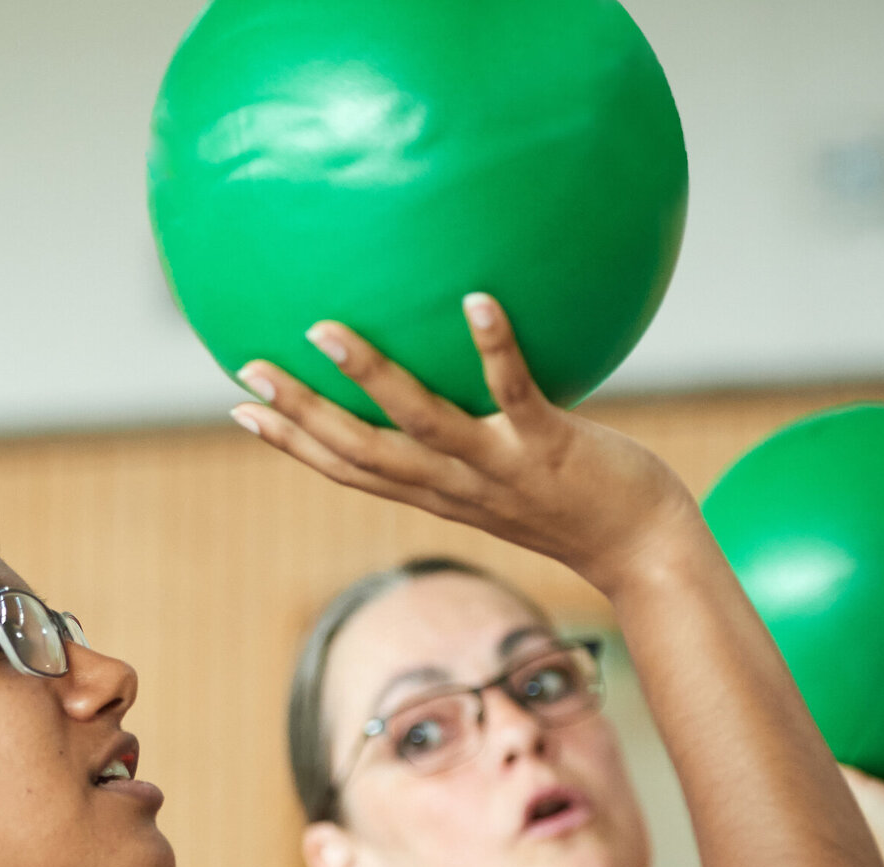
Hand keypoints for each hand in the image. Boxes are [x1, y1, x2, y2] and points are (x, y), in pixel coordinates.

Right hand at [232, 295, 695, 591]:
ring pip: (421, 425)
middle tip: (248, 369)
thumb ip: (474, 432)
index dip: (290, 443)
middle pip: (360, 452)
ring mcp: (500, 469)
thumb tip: (455, 372)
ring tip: (326, 331)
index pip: (347, 470)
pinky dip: (494, 350)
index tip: (239, 409)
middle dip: (299, 414)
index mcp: (438, 493)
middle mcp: (456, 486)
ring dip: (370, 379)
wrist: (643, 550)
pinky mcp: (550, 449)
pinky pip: (516, 393)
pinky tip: (476, 299)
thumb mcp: (510, 470)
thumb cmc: (580, 500)